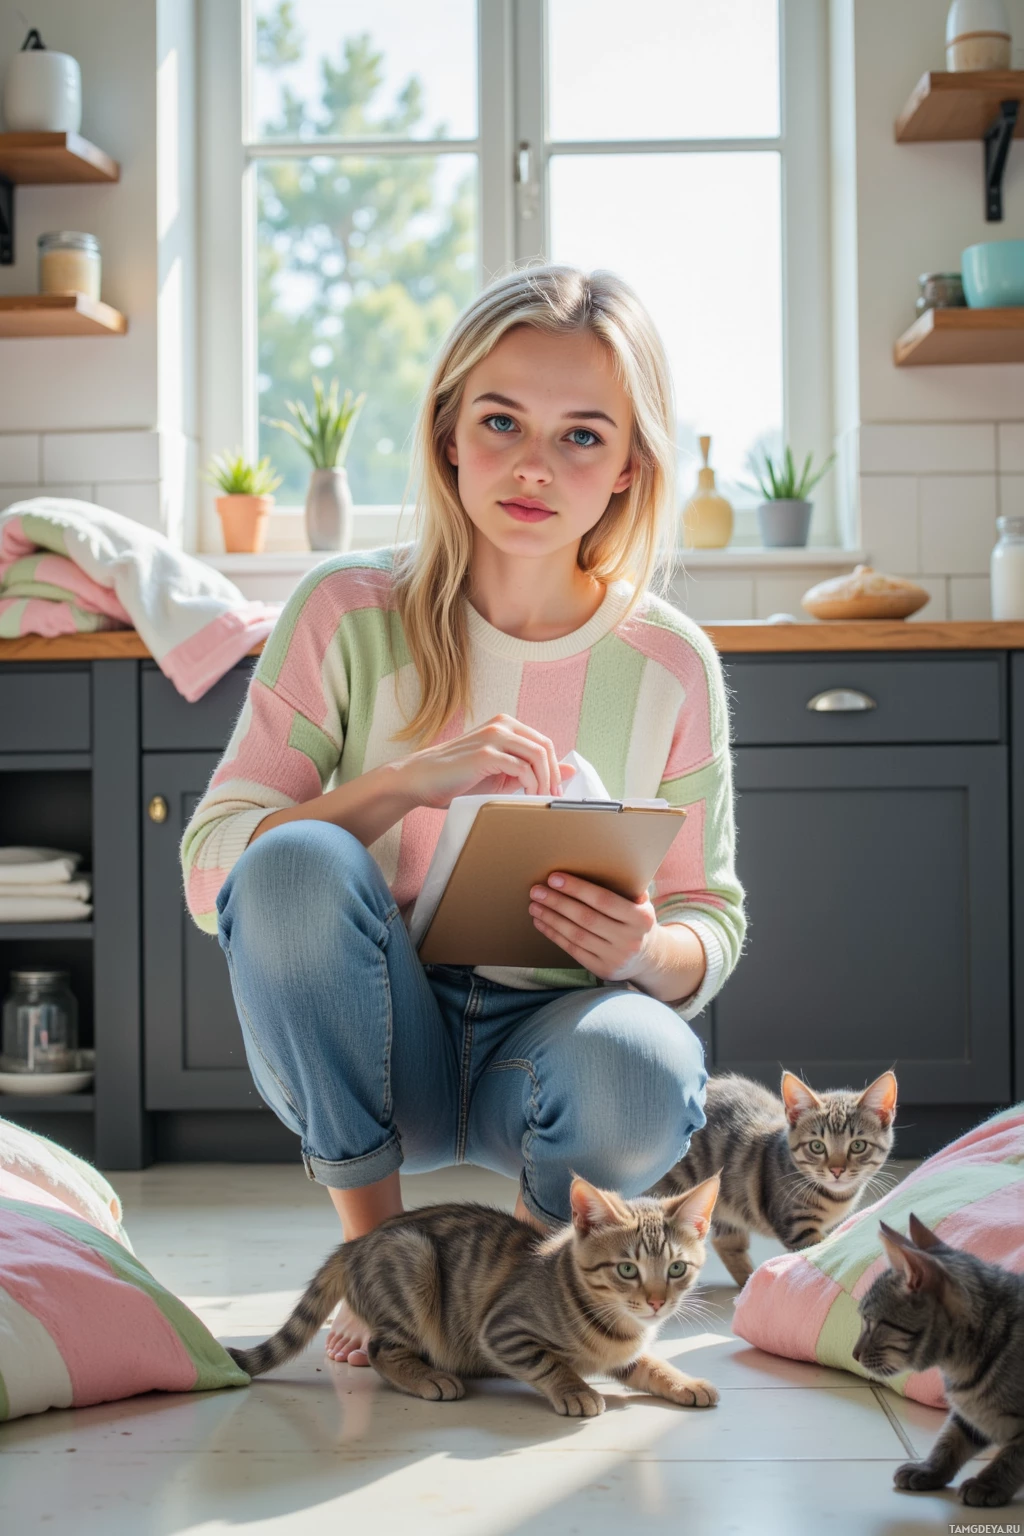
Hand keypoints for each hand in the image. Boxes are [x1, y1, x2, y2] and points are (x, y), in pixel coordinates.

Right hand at [394, 714, 575, 810]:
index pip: (544, 743)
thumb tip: (570, 770)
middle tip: (552, 799)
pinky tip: (526, 798)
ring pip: (537, 755)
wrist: (421, 780)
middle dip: (553, 776)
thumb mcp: (502, 774)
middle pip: (545, 747)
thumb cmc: (458, 779)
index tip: (555, 792)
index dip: (554, 768)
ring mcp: (493, 736)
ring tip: (540, 801)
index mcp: (505, 725)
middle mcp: (501, 725)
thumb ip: (532, 770)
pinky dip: (530, 785)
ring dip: (544, 782)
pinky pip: (521, 767)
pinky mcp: (485, 752)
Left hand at [527, 870, 660, 982]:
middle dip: (558, 902)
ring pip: (576, 935)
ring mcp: (616, 957)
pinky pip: (573, 949)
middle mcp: (630, 939)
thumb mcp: (641, 904)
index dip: (578, 889)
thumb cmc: (636, 921)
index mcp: (641, 918)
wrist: (647, 958)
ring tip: (535, 905)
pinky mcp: (602, 969)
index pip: (604, 900)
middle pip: (586, 918)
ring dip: (552, 918)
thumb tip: (597, 861)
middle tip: (537, 891)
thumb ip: (626, 887)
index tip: (554, 878)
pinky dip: (554, 934)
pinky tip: (541, 922)